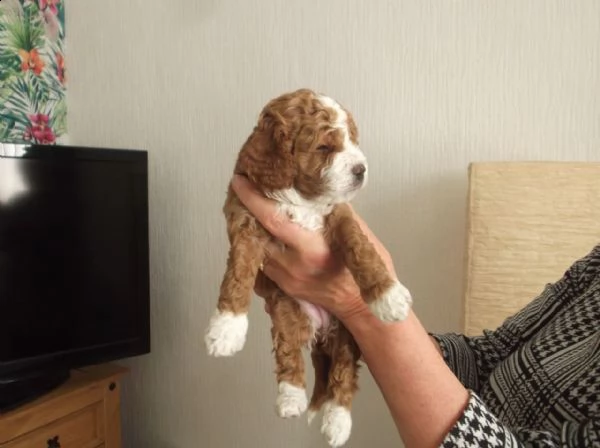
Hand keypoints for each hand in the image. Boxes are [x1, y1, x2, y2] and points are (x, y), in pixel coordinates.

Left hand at [230, 175, 396, 322]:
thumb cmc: (363, 271)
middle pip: (258, 233)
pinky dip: (264, 246)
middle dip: (248, 210)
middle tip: (244, 188)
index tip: (240, 182)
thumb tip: (315, 191)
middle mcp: (294, 265)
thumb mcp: (357, 234)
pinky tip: (268, 234)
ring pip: (259, 248)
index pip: (274, 221)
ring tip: (254, 208)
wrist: (362, 307)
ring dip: (255, 229)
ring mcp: (286, 279)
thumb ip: (334, 212)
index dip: (253, 200)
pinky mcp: (284, 287)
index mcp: (313, 249)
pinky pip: (265, 262)